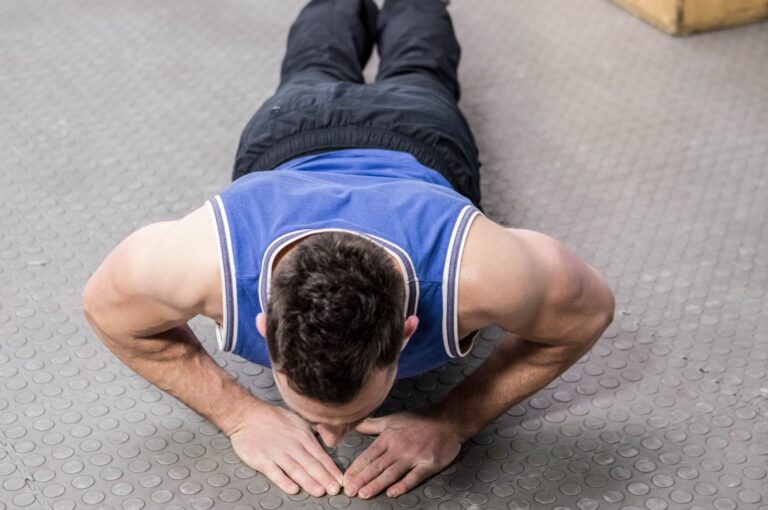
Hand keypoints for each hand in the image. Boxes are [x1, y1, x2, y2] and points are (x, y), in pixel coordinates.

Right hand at [228, 402, 342, 496]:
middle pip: (311, 464)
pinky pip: (275, 473)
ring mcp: (277, 453)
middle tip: (335, 489)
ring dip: (309, 481)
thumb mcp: (298, 420)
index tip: (341, 480)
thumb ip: (313, 433)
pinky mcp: (262, 460)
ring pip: (296, 470)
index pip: (321, 456)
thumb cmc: (273, 418)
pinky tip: (293, 489)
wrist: (247, 415)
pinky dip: (284, 481)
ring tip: (319, 491)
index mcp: (303, 436)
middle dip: (325, 478)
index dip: (332, 469)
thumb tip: (328, 439)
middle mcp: (293, 445)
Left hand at [343, 407, 463, 498]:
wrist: (448, 419)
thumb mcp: (393, 419)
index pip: (368, 455)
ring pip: (391, 473)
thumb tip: (354, 423)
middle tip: (350, 491)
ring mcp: (414, 456)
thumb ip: (372, 424)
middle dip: (361, 479)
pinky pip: (413, 477)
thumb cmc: (420, 418)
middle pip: (377, 466)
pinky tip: (392, 493)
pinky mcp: (428, 464)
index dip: (356, 468)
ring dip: (377, 484)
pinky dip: (402, 485)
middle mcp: (399, 447)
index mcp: (389, 437)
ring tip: (364, 494)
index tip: (345, 479)